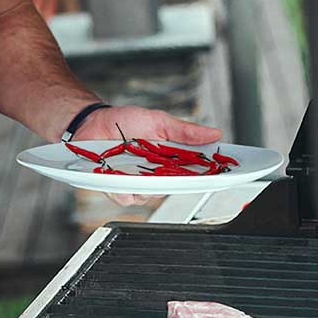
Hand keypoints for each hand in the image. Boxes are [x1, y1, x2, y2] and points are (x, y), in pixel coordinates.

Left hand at [75, 105, 222, 206]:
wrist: (92, 122)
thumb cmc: (124, 122)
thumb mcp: (158, 121)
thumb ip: (184, 131)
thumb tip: (214, 133)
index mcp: (169, 160)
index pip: (195, 172)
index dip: (210, 175)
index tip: (224, 173)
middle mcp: (155, 175)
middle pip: (175, 188)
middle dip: (179, 182)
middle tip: (179, 171)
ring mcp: (136, 183)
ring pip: (150, 195)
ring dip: (147, 184)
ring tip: (141, 169)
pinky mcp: (116, 188)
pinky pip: (126, 196)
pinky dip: (124, 188)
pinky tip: (121, 177)